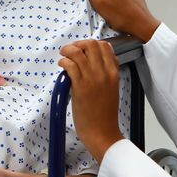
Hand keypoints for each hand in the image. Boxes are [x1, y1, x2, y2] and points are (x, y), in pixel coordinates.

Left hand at [59, 39, 124, 162]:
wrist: (102, 132)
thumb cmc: (104, 114)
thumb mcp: (112, 89)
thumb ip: (106, 74)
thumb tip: (94, 62)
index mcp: (114, 73)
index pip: (105, 46)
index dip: (91, 44)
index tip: (83, 49)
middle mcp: (104, 73)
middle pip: (92, 44)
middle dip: (78, 44)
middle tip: (71, 51)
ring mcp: (93, 79)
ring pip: (79, 52)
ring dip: (68, 50)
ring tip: (64, 56)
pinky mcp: (80, 87)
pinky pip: (70, 65)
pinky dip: (63, 61)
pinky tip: (62, 66)